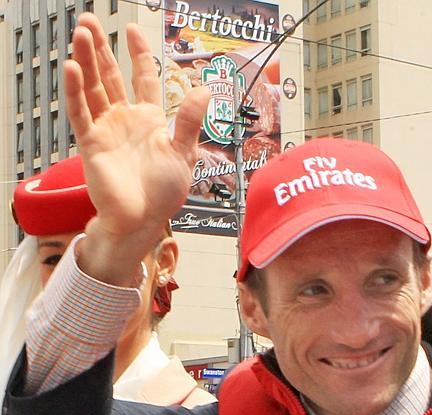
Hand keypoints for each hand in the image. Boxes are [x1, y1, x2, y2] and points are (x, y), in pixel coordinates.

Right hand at [64, 14, 208, 282]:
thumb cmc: (163, 195)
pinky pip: (80, 112)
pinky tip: (72, 67)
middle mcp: (125, 120)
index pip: (143, 77)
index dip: (138, 53)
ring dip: (86, 60)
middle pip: (110, 75)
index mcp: (150, 119)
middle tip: (89, 20)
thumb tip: (203, 90)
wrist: (142, 221)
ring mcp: (107, 129)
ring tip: (81, 33)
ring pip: (93, 87)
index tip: (132, 30)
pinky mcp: (91, 143)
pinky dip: (75, 91)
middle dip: (102, 48)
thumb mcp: (184, 154)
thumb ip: (189, 121)